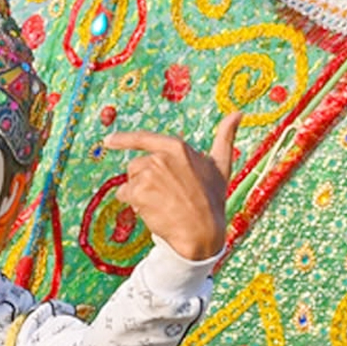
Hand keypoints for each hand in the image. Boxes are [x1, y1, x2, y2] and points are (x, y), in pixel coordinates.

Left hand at [104, 112, 241, 260]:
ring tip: (160, 205)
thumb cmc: (212, 201)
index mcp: (177, 147)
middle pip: (135, 166)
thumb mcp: (221, 166)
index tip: (108, 141)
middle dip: (143, 181)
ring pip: (129, 182)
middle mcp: (160, 157)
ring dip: (138, 194)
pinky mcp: (139, 192)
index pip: (143, 139)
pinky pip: (125, 196)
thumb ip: (225, 138)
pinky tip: (152, 211)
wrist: (201, 232)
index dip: (123, 139)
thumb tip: (239, 113)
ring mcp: (148, 175)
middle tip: (165, 197)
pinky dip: (133, 205)